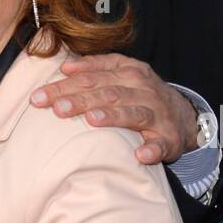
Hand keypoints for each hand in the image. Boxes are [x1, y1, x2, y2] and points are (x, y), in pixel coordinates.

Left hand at [30, 53, 198, 163]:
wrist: (184, 115)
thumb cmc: (141, 95)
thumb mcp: (122, 74)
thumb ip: (95, 68)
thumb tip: (65, 68)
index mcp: (128, 72)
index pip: (91, 77)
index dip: (64, 86)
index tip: (38, 97)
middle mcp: (142, 89)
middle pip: (107, 93)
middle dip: (80, 100)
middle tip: (57, 109)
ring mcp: (157, 113)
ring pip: (133, 113)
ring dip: (113, 117)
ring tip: (92, 120)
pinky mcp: (169, 137)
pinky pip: (161, 144)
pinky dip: (152, 149)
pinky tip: (141, 155)